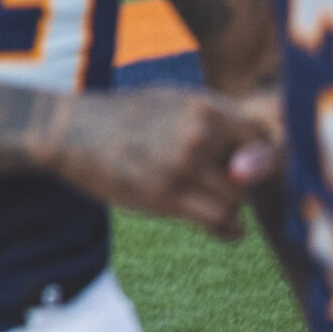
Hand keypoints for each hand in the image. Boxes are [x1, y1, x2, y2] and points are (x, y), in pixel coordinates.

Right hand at [43, 85, 280, 240]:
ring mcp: (181, 164)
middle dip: (239, 187)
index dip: (257, 160)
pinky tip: (222, 229)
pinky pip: (219, 221)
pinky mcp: (164, 195)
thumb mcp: (172, 100)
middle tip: (217, 189)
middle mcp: (198, 132)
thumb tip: (263, 149)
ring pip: (237, 201)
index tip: (243, 171)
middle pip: (252, 175)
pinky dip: (228, 230)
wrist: (68, 129)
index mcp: (204, 105)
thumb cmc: (123, 116)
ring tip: (209, 204)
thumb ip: (215, 121)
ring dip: (228, 209)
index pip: (261, 140)